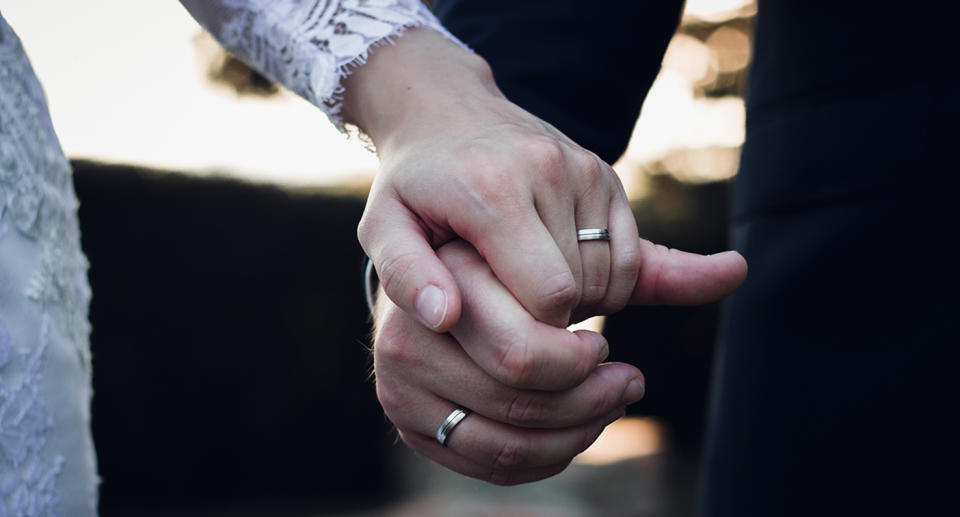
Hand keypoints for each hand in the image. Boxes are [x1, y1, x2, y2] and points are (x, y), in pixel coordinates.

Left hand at [345, 28, 644, 331]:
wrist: (446, 110)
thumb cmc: (412, 184)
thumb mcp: (382, 227)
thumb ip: (404, 275)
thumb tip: (444, 318)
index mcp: (493, 190)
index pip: (549, 295)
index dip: (533, 333)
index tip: (501, 332)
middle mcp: (548, 170)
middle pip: (583, 289)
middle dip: (556, 321)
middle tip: (513, 313)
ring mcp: (584, 168)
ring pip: (612, 276)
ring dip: (582, 303)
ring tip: (532, 293)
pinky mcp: (605, 173)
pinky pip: (630, 255)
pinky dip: (606, 282)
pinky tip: (563, 277)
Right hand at [372, 241, 645, 484]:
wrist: (433, 279)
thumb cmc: (517, 264)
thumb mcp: (570, 254)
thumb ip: (649, 268)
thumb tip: (737, 270)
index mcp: (447, 278)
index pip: (527, 349)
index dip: (581, 362)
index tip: (601, 346)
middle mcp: (410, 332)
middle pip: (520, 395)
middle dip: (588, 398)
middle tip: (624, 378)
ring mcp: (402, 384)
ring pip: (509, 441)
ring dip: (577, 432)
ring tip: (609, 401)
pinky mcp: (408, 424)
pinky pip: (489, 464)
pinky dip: (547, 456)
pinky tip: (575, 427)